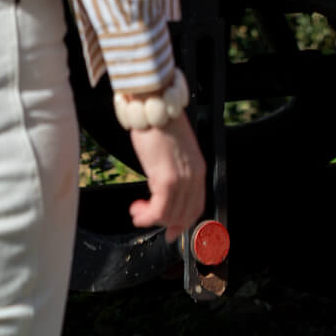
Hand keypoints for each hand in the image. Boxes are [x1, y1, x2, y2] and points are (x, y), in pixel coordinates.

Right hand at [127, 115, 205, 238]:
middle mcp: (194, 176)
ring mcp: (182, 179)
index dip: (183, 222)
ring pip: (169, 215)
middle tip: (145, 218)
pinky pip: (159, 210)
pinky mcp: (166, 179)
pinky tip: (136, 211)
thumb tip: (163, 188)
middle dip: (163, 223)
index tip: (171, 230)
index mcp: (198, 169)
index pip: (196, 206)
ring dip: (150, 219)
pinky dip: (146, 217)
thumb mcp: (174, 150)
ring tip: (136, 211)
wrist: (154, 104)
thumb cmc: (160, 123)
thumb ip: (175, 169)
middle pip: (183, 215)